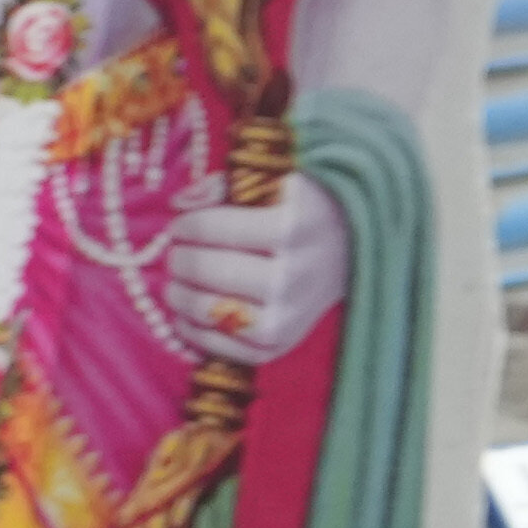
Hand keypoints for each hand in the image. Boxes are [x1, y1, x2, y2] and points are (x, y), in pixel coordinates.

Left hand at [167, 187, 351, 367]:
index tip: (181, 226)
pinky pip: (218, 345)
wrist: (351, 251)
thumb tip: (179, 204)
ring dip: (178, 295)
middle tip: (177, 254)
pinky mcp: (280, 344)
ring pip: (206, 311)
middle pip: (206, 270)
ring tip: (176, 282)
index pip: (210, 228)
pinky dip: (190, 329)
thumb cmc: (301, 210)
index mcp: (292, 225)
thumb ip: (224, 186)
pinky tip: (186, 312)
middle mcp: (293, 274)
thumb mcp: (274, 182)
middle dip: (180, 260)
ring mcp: (288, 315)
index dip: (184, 226)